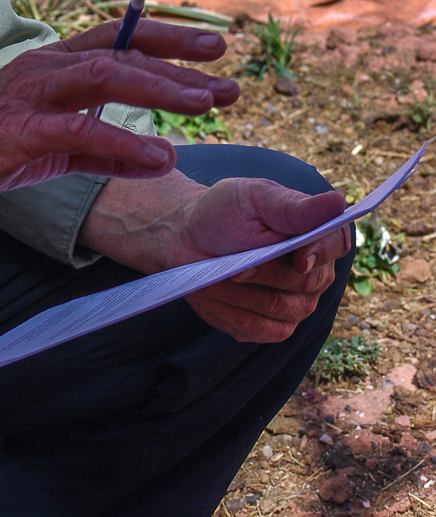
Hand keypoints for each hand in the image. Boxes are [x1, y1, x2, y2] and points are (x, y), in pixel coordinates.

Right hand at [0, 19, 237, 204]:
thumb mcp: (55, 147)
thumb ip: (107, 152)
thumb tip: (160, 158)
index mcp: (55, 64)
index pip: (121, 40)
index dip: (169, 39)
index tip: (215, 48)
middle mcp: (46, 66)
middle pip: (122, 49)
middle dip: (179, 59)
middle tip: (229, 73)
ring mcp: (31, 93)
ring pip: (104, 76)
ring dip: (160, 88)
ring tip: (207, 104)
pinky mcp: (17, 129)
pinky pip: (77, 130)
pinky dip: (120, 140)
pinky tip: (156, 153)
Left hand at [176, 179, 349, 342]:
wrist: (188, 239)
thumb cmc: (222, 212)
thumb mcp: (252, 198)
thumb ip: (293, 208)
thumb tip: (337, 203)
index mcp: (314, 232)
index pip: (337, 243)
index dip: (321, 253)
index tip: (299, 259)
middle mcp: (314, 271)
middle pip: (307, 283)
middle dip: (267, 271)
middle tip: (236, 260)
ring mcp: (295, 302)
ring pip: (281, 308)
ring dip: (244, 290)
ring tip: (220, 271)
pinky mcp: (272, 326)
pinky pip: (261, 328)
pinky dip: (233, 310)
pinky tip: (217, 291)